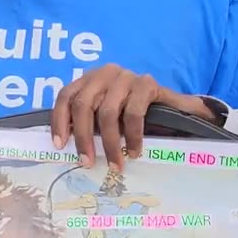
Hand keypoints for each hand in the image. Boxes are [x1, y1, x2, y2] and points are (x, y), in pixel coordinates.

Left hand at [51, 64, 214, 168]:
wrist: (178, 109)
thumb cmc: (136, 117)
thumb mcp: (108, 117)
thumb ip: (89, 123)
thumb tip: (62, 146)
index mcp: (91, 79)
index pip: (66, 96)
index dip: (59, 120)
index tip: (60, 146)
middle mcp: (106, 73)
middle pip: (83, 104)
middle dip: (83, 136)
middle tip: (87, 162)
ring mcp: (127, 77)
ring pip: (107, 112)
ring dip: (110, 143)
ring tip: (115, 164)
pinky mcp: (147, 84)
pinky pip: (133, 113)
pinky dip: (132, 136)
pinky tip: (134, 151)